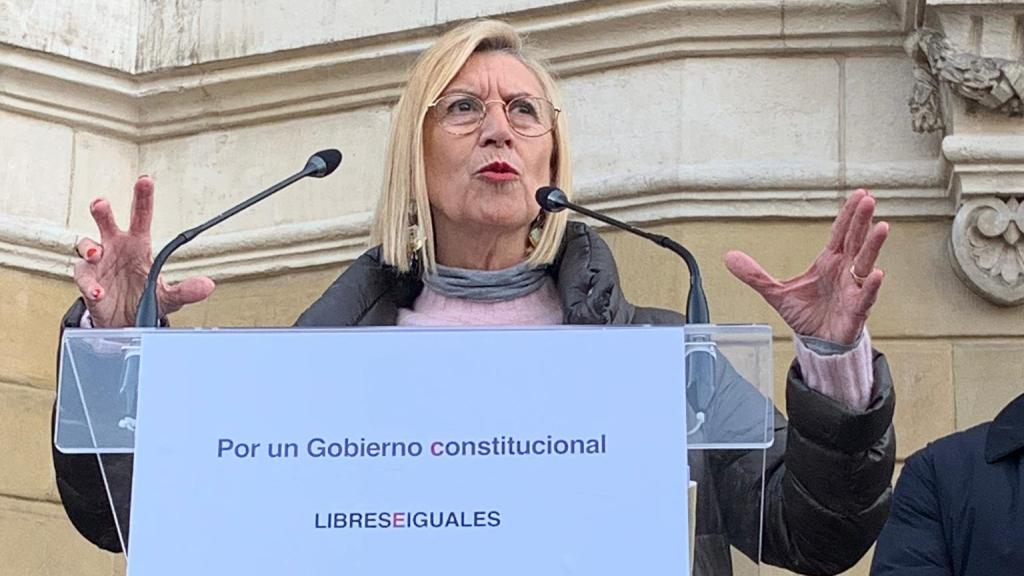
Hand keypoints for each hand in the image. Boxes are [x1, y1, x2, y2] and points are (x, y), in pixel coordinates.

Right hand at [74, 176, 214, 327]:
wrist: (125, 321)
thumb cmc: (144, 299)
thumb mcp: (169, 296)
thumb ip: (187, 290)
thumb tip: (208, 286)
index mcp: (138, 245)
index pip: (141, 217)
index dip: (143, 199)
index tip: (144, 181)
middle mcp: (116, 248)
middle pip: (107, 223)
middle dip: (103, 211)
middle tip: (102, 203)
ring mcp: (99, 262)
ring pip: (87, 245)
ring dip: (88, 246)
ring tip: (95, 252)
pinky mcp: (87, 279)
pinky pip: (84, 277)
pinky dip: (90, 284)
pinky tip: (100, 292)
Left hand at [724, 189, 887, 344]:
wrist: (818, 343)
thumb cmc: (807, 314)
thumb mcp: (776, 292)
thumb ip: (755, 274)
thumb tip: (729, 257)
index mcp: (830, 261)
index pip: (841, 232)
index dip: (849, 214)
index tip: (859, 194)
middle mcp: (845, 271)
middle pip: (856, 240)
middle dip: (862, 220)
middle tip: (869, 199)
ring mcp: (853, 289)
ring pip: (866, 263)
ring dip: (874, 245)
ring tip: (882, 226)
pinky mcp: (857, 310)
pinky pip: (866, 295)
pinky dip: (871, 285)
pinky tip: (876, 273)